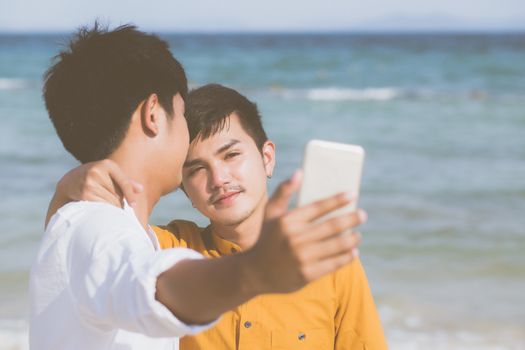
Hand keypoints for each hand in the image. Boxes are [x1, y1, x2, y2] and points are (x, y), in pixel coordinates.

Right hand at [45, 159, 142, 226]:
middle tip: (110, 201)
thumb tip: (141, 189)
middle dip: (118, 201)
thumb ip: (125, 181)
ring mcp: (89, 182)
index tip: (133, 205)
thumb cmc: (95, 178)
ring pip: (110, 201)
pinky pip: (101, 206)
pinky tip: (98, 207)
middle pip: (118, 194)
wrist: (69, 182)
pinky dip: (103, 209)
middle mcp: (97, 171)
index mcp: (107, 164)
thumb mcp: (109, 174)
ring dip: (111, 206)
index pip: (124, 182)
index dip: (130, 195)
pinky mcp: (84, 193)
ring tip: (103, 202)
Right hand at [246, 170, 364, 293]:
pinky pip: (333, 264)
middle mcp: (294, 238)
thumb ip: (284, 191)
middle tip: (362, 215)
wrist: (255, 273)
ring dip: (352, 239)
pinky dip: (347, 257)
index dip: (338, 200)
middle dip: (351, 218)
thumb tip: (301, 172)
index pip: (318, 207)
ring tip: (358, 234)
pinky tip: (354, 252)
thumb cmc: (267, 238)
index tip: (353, 194)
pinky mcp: (306, 274)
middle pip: (332, 226)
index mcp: (287, 221)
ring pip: (336, 245)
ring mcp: (301, 257)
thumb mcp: (270, 213)